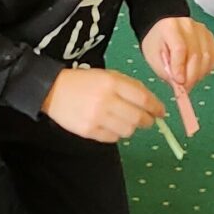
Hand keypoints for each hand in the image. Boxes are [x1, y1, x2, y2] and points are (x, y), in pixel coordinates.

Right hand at [41, 64, 162, 142]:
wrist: (53, 90)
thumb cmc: (85, 82)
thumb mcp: (107, 76)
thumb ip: (130, 87)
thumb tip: (153, 104)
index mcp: (112, 83)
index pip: (143, 98)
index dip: (156, 107)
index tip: (161, 112)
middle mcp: (106, 100)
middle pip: (138, 118)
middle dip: (147, 121)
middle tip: (147, 120)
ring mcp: (96, 118)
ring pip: (128, 130)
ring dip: (132, 128)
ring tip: (126, 121)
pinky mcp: (88, 131)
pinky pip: (113, 138)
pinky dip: (117, 134)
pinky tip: (111, 125)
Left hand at [142, 15, 213, 91]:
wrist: (164, 28)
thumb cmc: (157, 43)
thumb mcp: (153, 57)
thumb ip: (165, 71)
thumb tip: (180, 84)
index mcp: (170, 26)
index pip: (179, 48)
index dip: (180, 67)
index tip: (179, 82)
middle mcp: (189, 25)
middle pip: (196, 54)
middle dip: (191, 76)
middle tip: (185, 88)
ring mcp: (202, 31)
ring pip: (207, 57)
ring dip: (199, 74)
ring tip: (189, 80)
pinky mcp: (210, 38)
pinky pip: (213, 58)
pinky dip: (206, 69)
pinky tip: (197, 72)